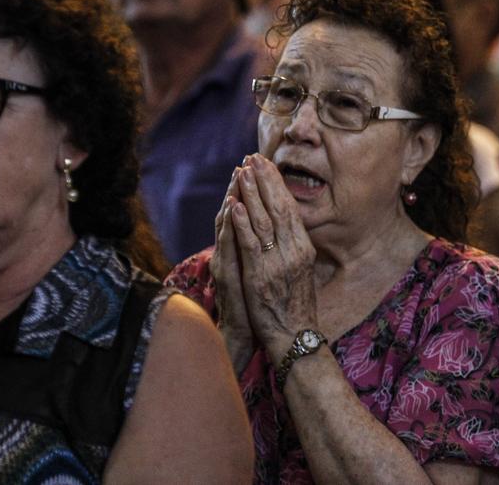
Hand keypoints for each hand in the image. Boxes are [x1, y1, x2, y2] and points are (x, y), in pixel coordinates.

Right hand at [210, 166, 255, 368]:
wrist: (245, 335)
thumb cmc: (256, 305)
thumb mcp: (261, 273)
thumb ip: (260, 251)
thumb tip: (273, 232)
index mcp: (239, 251)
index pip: (242, 215)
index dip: (249, 192)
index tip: (257, 169)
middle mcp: (229, 254)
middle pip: (232, 214)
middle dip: (240, 188)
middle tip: (246, 163)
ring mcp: (225, 263)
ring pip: (226, 225)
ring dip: (231, 199)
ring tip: (237, 177)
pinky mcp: (226, 275)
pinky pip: (227, 246)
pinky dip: (229, 226)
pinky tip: (231, 209)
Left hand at [230, 154, 318, 360]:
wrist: (295, 337)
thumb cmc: (295, 307)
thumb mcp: (301, 272)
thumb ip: (293, 248)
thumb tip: (286, 226)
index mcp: (304, 249)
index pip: (290, 208)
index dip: (277, 184)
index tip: (266, 165)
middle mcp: (294, 251)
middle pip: (279, 207)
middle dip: (265, 180)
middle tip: (253, 157)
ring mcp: (278, 263)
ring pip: (264, 220)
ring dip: (252, 193)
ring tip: (242, 172)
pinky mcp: (261, 276)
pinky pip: (251, 244)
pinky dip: (243, 222)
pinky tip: (236, 205)